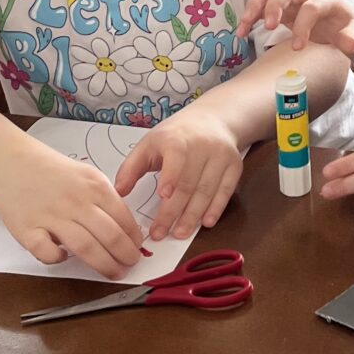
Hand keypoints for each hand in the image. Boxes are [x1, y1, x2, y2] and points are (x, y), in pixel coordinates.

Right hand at [0, 140, 142, 279]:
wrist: (9, 160)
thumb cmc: (50, 170)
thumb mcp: (86, 174)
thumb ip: (104, 197)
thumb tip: (124, 227)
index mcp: (94, 186)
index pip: (123, 217)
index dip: (134, 238)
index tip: (137, 248)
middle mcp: (76, 201)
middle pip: (110, 236)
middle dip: (125, 255)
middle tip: (130, 264)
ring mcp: (51, 216)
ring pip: (86, 248)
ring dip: (104, 265)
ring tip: (113, 272)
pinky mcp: (27, 229)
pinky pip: (47, 253)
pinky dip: (58, 259)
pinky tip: (63, 257)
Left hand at [115, 109, 243, 236]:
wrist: (213, 119)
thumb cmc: (176, 136)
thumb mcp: (150, 143)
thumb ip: (131, 167)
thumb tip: (118, 193)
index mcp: (177, 138)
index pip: (176, 158)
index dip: (171, 176)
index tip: (163, 196)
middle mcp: (202, 146)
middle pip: (189, 182)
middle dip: (174, 210)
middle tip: (160, 232)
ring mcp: (221, 156)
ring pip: (207, 190)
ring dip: (193, 215)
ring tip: (180, 233)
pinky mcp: (234, 166)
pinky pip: (226, 191)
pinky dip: (216, 208)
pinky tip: (206, 222)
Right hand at [236, 0, 353, 54]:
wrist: (341, 19)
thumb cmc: (346, 24)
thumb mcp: (353, 30)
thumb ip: (350, 37)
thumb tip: (350, 46)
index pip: (311, 7)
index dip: (303, 26)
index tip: (297, 47)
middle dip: (275, 6)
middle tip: (268, 27)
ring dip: (255, 6)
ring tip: (244, 27)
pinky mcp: (280, 4)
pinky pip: (261, 2)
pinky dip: (249, 14)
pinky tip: (241, 32)